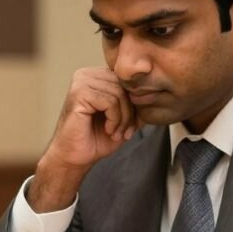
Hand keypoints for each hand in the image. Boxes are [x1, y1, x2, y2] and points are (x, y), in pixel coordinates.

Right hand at [28, 68, 141, 211]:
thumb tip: (157, 96)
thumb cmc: (96, 138)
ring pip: (119, 94)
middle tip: (125, 132)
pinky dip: (114, 119)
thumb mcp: (124, 120)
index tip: (131, 126)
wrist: (75, 157)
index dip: (133, 104)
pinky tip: (108, 130)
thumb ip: (137, 106)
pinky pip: (110, 101)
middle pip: (124, 86)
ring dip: (123, 118)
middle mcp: (87, 74)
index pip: (127, 82)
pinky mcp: (79, 93)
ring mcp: (81, 82)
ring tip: (116, 133)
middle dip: (129, 112)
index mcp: (96, 76)